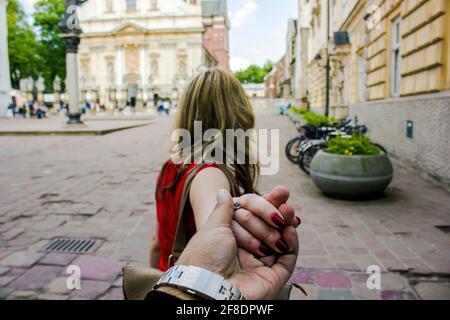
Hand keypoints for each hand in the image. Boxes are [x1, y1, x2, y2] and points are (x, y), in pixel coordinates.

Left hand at [176, 190, 298, 299]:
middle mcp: (247, 250)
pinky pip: (288, 258)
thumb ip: (224, 208)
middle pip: (269, 227)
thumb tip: (223, 191)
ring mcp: (261, 264)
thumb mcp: (214, 226)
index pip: (255, 216)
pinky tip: (290, 229)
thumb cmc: (205, 256)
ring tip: (287, 212)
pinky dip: (292, 242)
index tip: (280, 192)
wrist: (207, 286)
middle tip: (285, 203)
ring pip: (280, 240)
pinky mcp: (273, 277)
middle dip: (278, 214)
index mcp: (232, 238)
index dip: (268, 204)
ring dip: (286, 224)